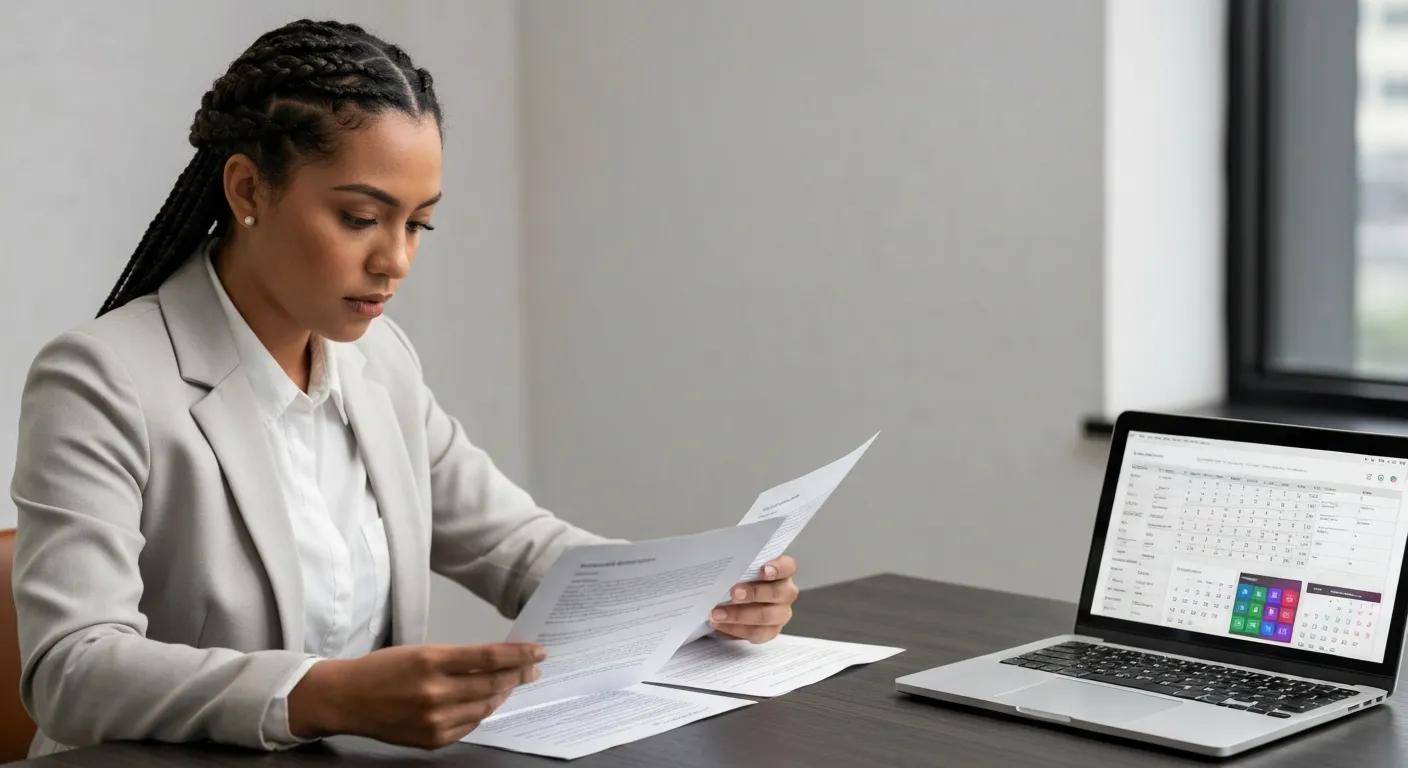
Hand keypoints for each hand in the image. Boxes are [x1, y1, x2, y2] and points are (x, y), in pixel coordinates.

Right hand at [287, 642, 543, 748]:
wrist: (347, 699)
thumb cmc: (384, 669)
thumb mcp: (421, 651)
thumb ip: (459, 658)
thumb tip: (498, 661)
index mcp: (432, 661)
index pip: (489, 658)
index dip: (519, 655)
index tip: (538, 651)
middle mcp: (435, 692)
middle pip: (492, 683)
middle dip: (518, 674)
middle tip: (532, 668)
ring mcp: (434, 720)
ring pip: (485, 706)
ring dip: (501, 693)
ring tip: (509, 683)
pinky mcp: (432, 740)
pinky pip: (470, 725)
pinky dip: (480, 711)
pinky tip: (483, 701)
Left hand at [709, 554, 798, 642]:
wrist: (729, 602)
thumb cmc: (736, 579)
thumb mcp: (737, 569)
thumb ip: (737, 567)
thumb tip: (721, 569)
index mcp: (782, 571)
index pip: (787, 567)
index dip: (777, 568)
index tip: (763, 570)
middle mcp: (785, 592)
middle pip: (778, 593)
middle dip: (754, 593)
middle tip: (733, 593)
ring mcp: (780, 613)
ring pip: (767, 616)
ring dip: (740, 615)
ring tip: (718, 613)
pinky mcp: (770, 630)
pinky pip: (756, 632)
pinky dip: (735, 629)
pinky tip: (720, 624)